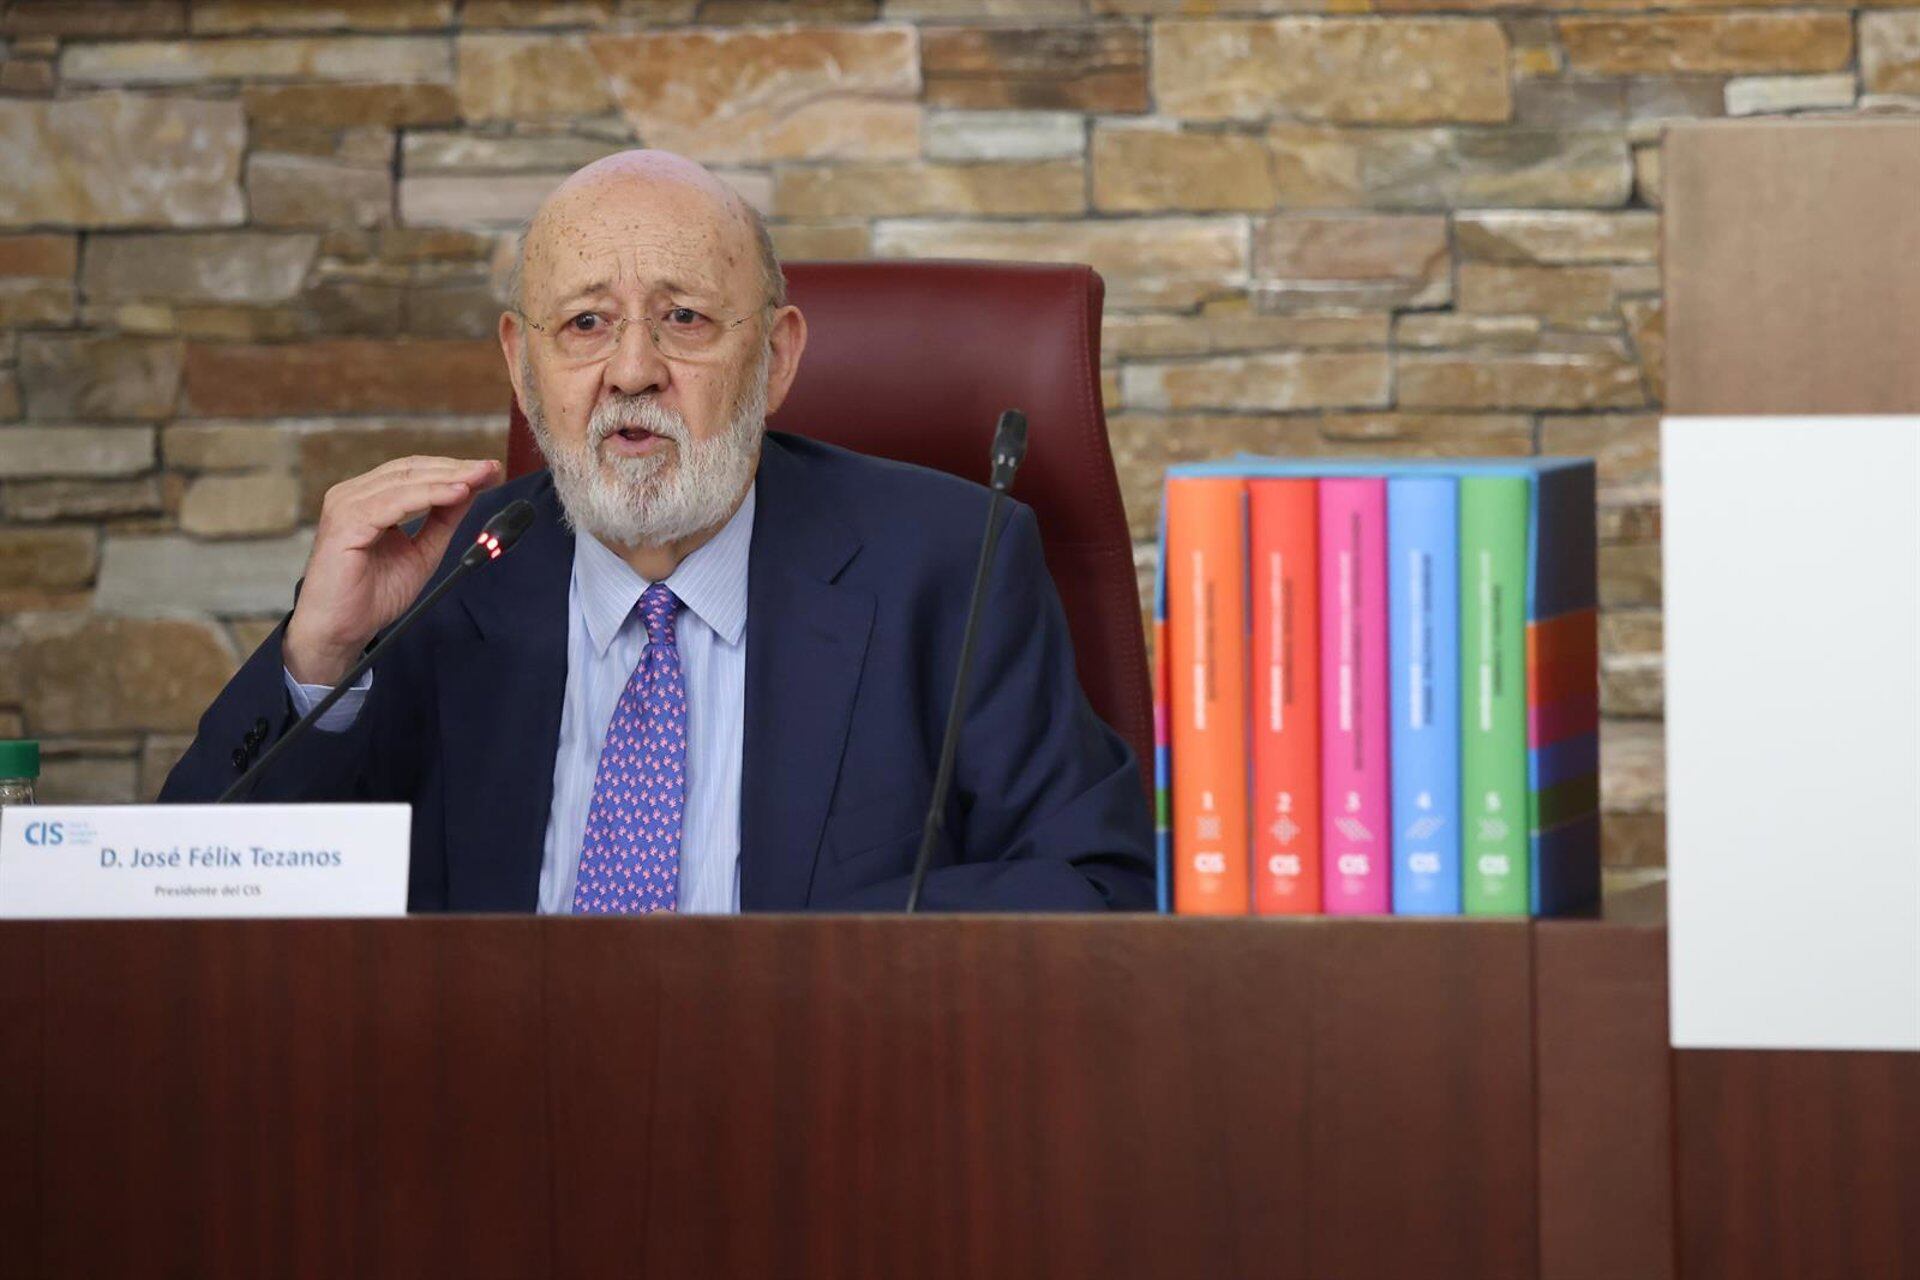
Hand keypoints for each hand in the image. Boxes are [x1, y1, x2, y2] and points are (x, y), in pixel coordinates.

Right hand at [283, 456, 501, 685]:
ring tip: (480, 478)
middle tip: (491, 469)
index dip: (453, 468)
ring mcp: (346, 505)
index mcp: (367, 499)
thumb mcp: (422, 552)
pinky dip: (429, 495)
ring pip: (406, 481)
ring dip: (448, 478)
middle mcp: (352, 495)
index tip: (489, 471)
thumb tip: (470, 491)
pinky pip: (395, 502)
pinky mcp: (345, 522)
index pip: (414, 473)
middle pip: (411, 470)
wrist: (340, 630)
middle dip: (456, 468)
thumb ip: (442, 521)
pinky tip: (457, 493)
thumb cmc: (372, 596)